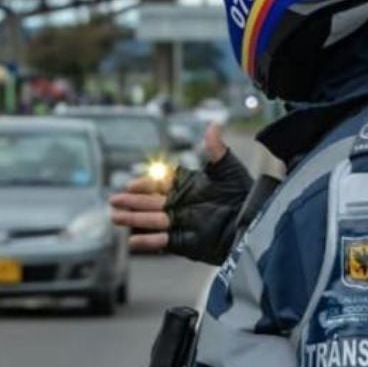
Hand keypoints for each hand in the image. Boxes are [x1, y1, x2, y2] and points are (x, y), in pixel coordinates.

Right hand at [109, 124, 252, 263]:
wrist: (253, 221)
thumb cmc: (243, 194)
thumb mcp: (228, 169)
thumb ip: (215, 149)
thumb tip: (213, 124)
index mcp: (188, 186)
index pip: (160, 183)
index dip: (145, 184)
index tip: (131, 184)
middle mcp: (182, 205)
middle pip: (151, 203)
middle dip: (133, 202)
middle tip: (114, 200)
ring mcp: (182, 224)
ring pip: (152, 221)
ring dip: (134, 220)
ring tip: (115, 217)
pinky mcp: (186, 242)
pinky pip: (163, 242)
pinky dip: (148, 242)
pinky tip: (132, 241)